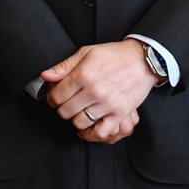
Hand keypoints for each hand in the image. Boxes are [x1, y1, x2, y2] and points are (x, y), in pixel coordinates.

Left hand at [41, 39, 156, 143]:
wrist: (142, 60)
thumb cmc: (114, 55)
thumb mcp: (86, 52)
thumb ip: (64, 66)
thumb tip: (45, 77)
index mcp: (83, 74)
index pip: (56, 96)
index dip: (52, 98)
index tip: (55, 97)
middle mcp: (94, 91)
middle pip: (65, 111)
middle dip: (62, 109)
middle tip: (66, 104)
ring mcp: (107, 104)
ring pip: (79, 123)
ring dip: (75, 120)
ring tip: (78, 112)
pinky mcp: (119, 113)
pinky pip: (100, 132)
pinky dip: (90, 135)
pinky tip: (86, 130)